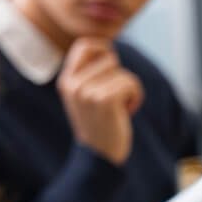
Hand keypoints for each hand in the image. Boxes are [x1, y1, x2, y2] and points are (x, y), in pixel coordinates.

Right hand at [57, 37, 143, 164]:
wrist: (99, 155)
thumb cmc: (99, 123)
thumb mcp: (84, 96)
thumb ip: (89, 74)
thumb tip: (106, 46)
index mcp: (66, 81)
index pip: (84, 45)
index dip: (103, 48)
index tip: (111, 62)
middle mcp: (72, 84)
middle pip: (109, 57)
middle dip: (119, 74)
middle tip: (114, 96)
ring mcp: (86, 92)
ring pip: (122, 72)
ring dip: (129, 88)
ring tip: (119, 106)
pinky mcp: (103, 100)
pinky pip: (130, 83)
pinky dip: (135, 96)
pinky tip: (126, 111)